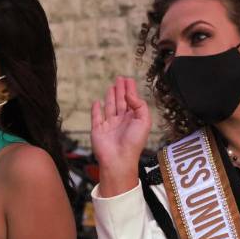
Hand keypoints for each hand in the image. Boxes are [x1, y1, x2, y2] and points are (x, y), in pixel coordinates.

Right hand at [91, 77, 152, 196]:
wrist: (119, 159)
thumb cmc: (134, 142)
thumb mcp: (144, 121)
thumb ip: (139, 104)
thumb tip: (129, 94)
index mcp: (134, 119)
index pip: (132, 101)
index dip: (131, 90)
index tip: (129, 80)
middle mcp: (121, 121)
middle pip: (121, 102)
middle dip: (120, 90)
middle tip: (120, 79)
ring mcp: (109, 125)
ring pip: (109, 107)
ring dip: (110, 97)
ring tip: (111, 86)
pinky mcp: (98, 130)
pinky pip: (96, 117)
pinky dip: (95, 110)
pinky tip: (96, 102)